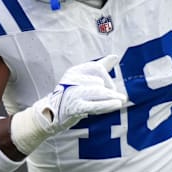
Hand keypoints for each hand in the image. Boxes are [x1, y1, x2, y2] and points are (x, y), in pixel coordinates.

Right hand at [11, 55, 126, 154]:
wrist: (49, 115)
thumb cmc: (70, 95)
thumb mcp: (82, 79)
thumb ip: (100, 68)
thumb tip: (115, 56)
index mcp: (74, 71)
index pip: (96, 67)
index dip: (107, 77)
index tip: (112, 88)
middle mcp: (72, 79)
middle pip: (99, 81)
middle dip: (110, 91)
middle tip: (118, 98)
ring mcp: (72, 93)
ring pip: (98, 92)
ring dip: (112, 97)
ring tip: (122, 100)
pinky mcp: (74, 107)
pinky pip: (95, 105)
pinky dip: (108, 105)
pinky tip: (117, 104)